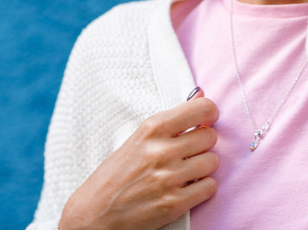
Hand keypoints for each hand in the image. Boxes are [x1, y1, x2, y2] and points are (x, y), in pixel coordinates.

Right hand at [59, 94, 219, 229]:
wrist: (95, 212)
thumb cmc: (115, 174)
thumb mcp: (138, 139)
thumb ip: (171, 120)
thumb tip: (201, 94)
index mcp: (151, 129)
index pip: (200, 109)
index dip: (209, 113)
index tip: (207, 119)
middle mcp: (162, 150)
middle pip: (210, 136)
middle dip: (204, 143)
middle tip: (190, 150)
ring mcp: (169, 178)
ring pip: (212, 162)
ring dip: (204, 167)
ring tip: (187, 170)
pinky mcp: (174, 203)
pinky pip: (210, 187)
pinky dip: (203, 187)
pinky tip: (187, 187)